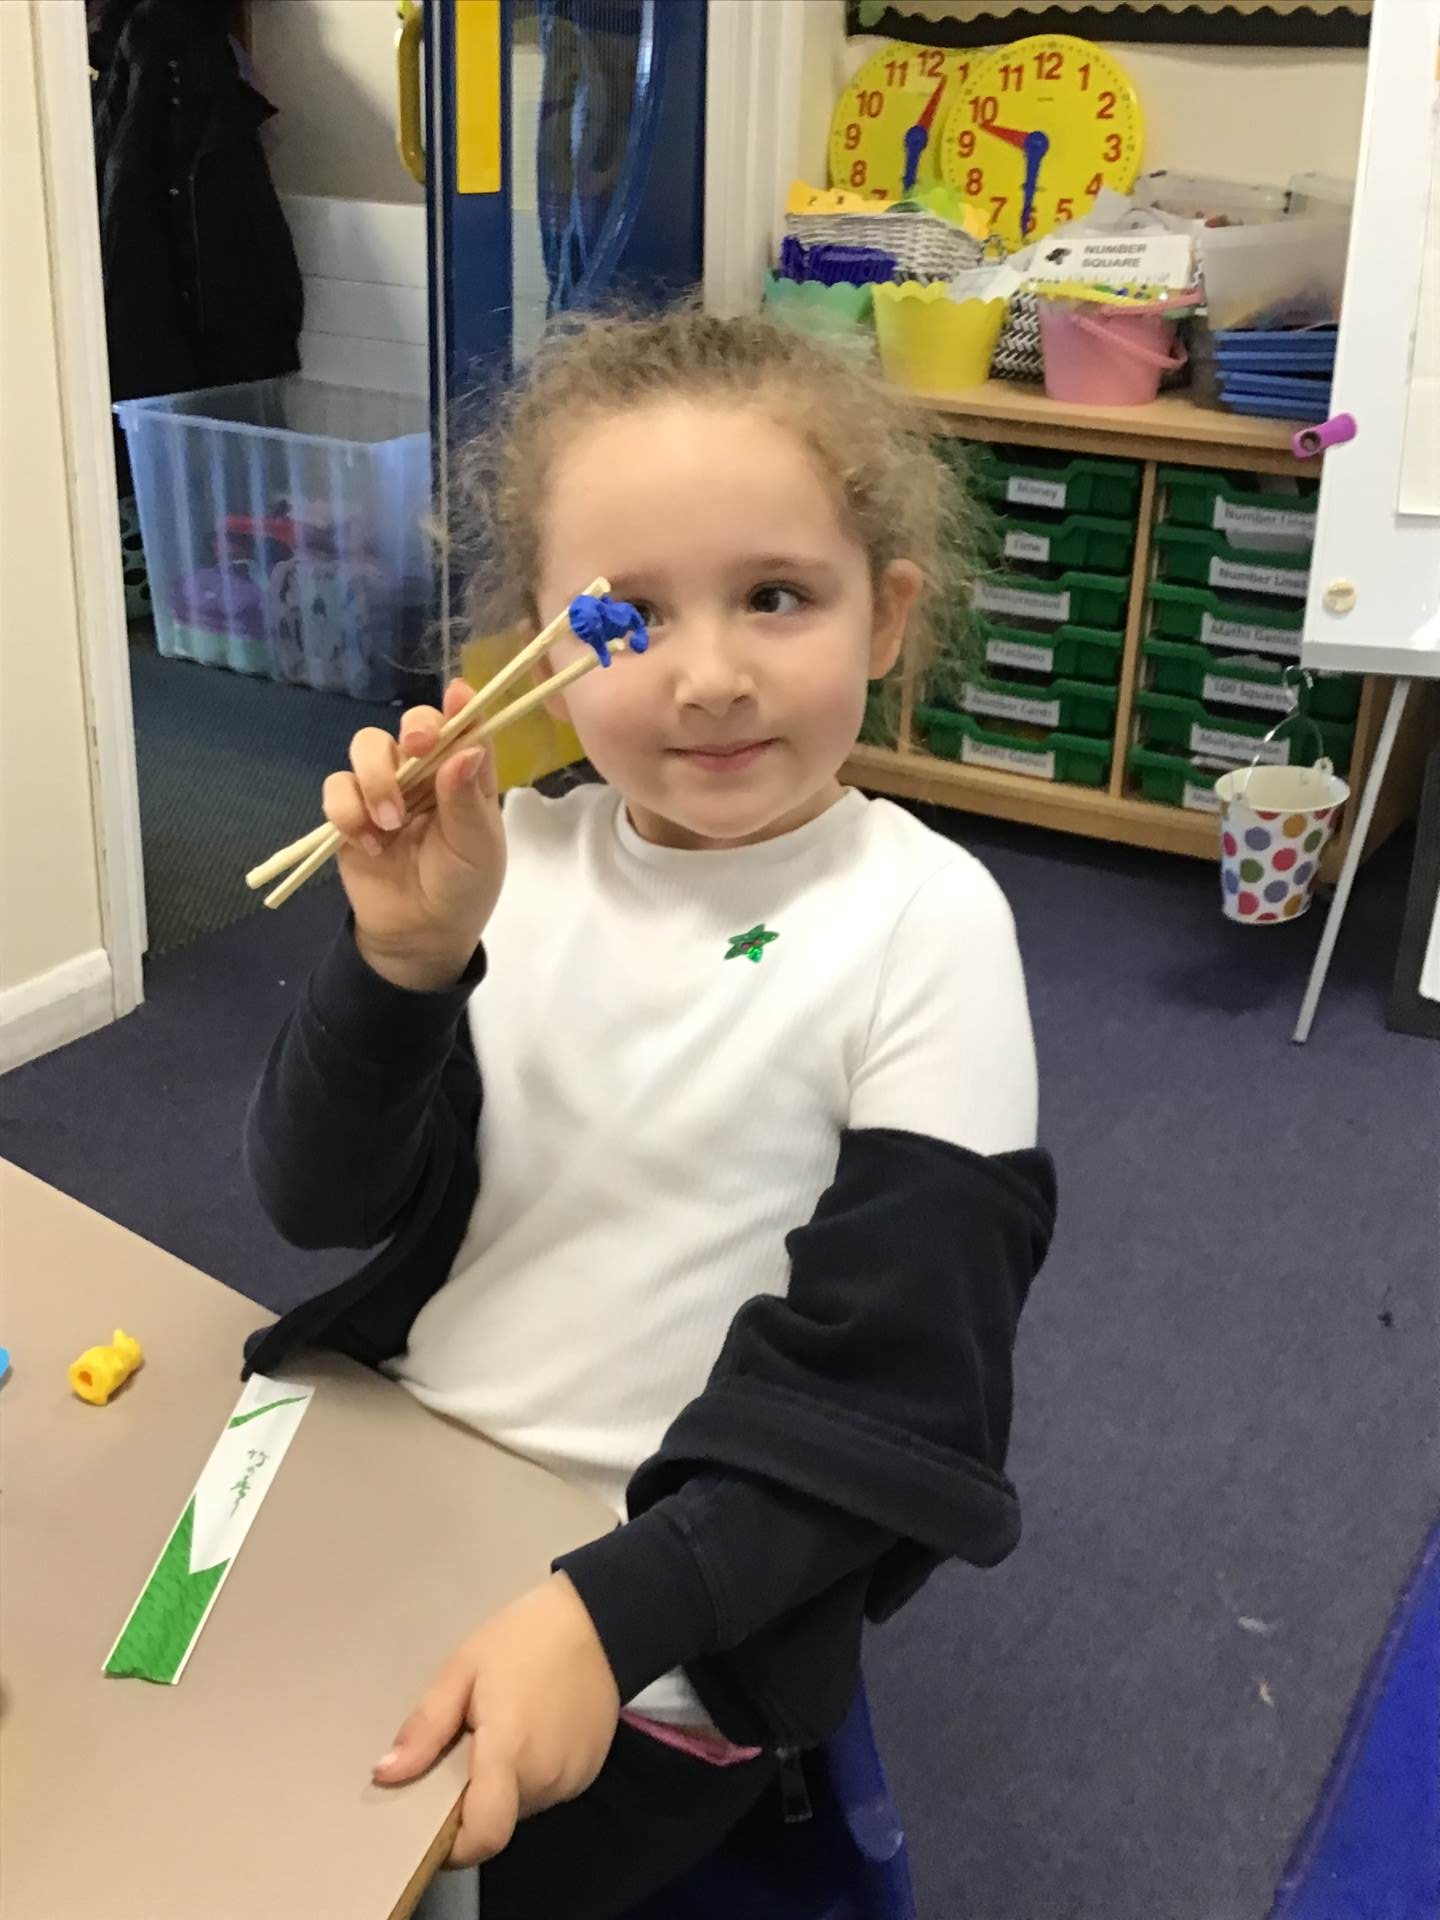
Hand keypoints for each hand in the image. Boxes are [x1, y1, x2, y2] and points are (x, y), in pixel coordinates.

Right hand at [324, 680, 505, 991]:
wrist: (419, 936)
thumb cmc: (462, 888)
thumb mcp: (476, 847)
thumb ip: (467, 799)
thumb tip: (466, 749)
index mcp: (466, 777)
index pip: (466, 728)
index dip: (461, 706)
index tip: (458, 694)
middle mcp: (426, 774)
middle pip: (412, 724)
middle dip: (413, 728)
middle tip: (416, 747)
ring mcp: (385, 789)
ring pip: (366, 746)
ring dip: (375, 778)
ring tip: (390, 823)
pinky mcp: (350, 813)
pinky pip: (336, 787)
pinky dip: (347, 811)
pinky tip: (369, 844)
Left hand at [373, 1574, 620, 1867]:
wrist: (600, 1617)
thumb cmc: (526, 1636)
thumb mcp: (463, 1668)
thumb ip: (426, 1728)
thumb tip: (386, 1775)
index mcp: (510, 1754)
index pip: (481, 1836)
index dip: (452, 1846)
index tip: (431, 1825)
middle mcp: (545, 1778)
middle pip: (496, 1818)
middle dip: (472, 1796)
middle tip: (466, 1743)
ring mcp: (573, 1778)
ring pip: (520, 1804)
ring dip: (503, 1783)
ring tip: (501, 1727)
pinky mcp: (590, 1770)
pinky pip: (547, 1789)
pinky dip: (530, 1772)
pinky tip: (531, 1728)